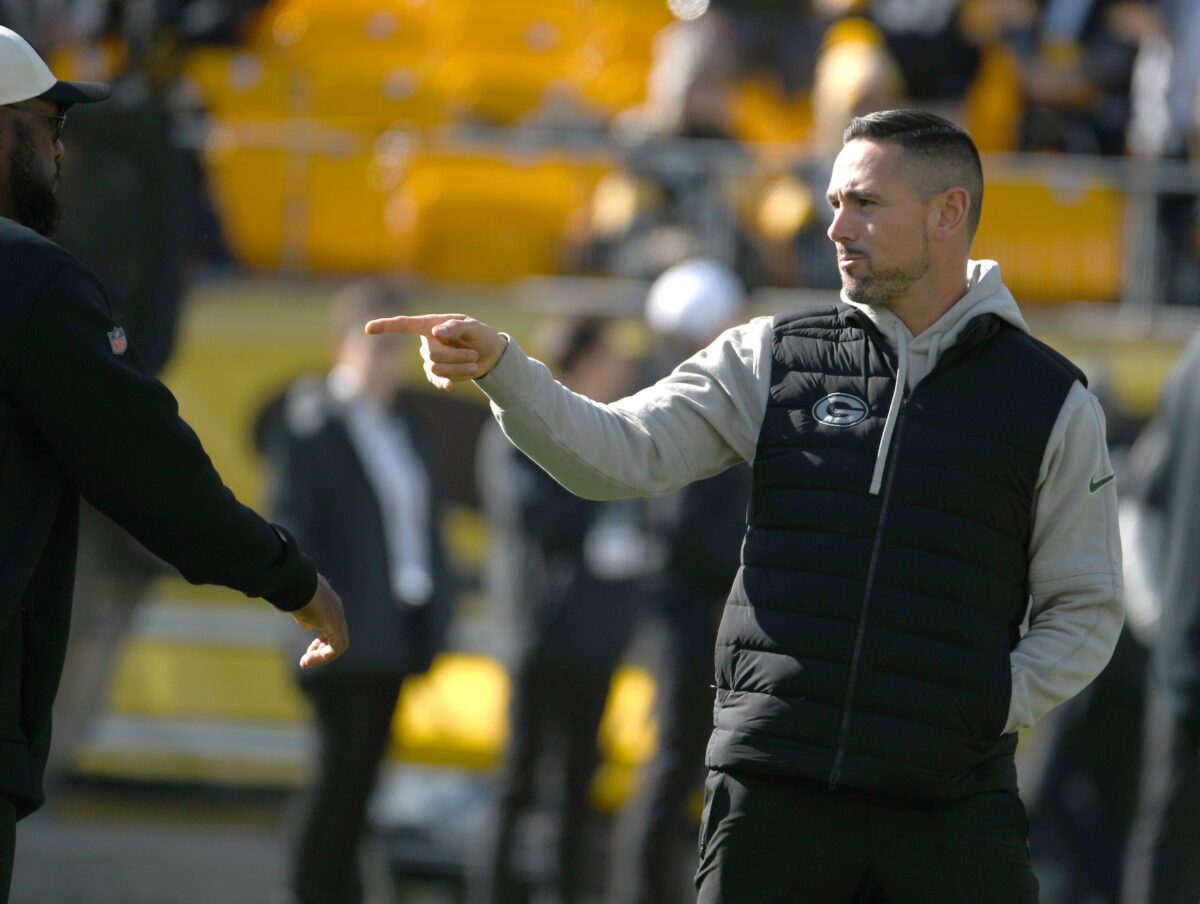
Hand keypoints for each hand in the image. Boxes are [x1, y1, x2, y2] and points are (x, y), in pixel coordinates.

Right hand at [290, 574, 347, 667]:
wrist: (295, 581)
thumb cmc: (291, 590)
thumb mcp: (298, 604)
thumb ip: (305, 614)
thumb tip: (308, 625)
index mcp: (329, 602)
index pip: (331, 626)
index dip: (321, 641)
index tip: (308, 651)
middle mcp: (336, 609)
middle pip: (337, 636)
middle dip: (323, 650)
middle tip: (307, 659)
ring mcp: (338, 616)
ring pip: (339, 644)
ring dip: (322, 657)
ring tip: (305, 662)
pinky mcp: (335, 624)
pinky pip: (336, 647)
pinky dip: (323, 656)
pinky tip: (308, 659)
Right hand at [365, 314, 507, 390]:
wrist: (490, 355)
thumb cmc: (481, 335)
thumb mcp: (474, 327)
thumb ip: (456, 327)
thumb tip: (435, 332)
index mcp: (431, 324)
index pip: (404, 325)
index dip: (386, 326)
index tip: (368, 329)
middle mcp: (426, 341)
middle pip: (431, 353)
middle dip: (454, 356)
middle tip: (473, 354)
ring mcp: (430, 359)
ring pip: (435, 368)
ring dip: (458, 367)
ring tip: (474, 362)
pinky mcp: (436, 374)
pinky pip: (435, 380)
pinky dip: (445, 382)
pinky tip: (450, 386)